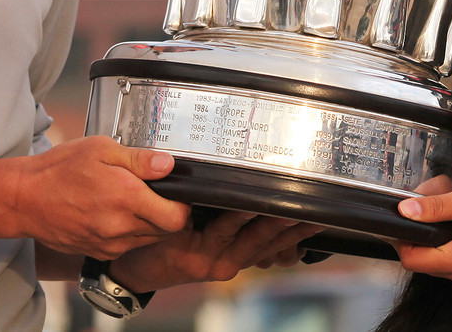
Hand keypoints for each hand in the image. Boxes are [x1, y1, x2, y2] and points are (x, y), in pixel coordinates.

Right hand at [8, 137, 189, 258]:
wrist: (25, 199)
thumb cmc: (60, 169)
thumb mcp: (101, 149)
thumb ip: (139, 159)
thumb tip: (169, 165)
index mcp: (126, 198)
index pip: (177, 218)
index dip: (183, 205)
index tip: (176, 192)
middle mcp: (121, 227)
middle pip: (166, 230)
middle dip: (168, 213)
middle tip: (154, 193)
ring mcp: (110, 244)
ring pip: (148, 240)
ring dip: (150, 224)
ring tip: (132, 202)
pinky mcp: (99, 252)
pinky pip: (128, 246)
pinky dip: (130, 233)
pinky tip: (115, 214)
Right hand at [109, 210, 320, 292]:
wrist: (137, 273)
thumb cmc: (145, 245)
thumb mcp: (158, 223)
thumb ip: (182, 204)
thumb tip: (207, 178)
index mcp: (198, 250)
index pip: (230, 225)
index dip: (251, 210)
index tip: (270, 196)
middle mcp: (217, 262)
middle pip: (257, 239)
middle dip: (283, 223)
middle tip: (305, 208)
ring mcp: (225, 267)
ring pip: (264, 249)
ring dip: (290, 235)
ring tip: (314, 220)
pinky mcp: (230, 265)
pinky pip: (260, 256)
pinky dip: (281, 246)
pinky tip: (301, 238)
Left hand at [393, 179, 451, 291]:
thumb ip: (435, 205)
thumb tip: (405, 210)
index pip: (414, 260)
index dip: (402, 239)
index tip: (402, 221)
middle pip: (425, 262)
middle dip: (422, 235)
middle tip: (431, 208)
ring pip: (439, 265)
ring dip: (437, 242)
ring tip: (450, 217)